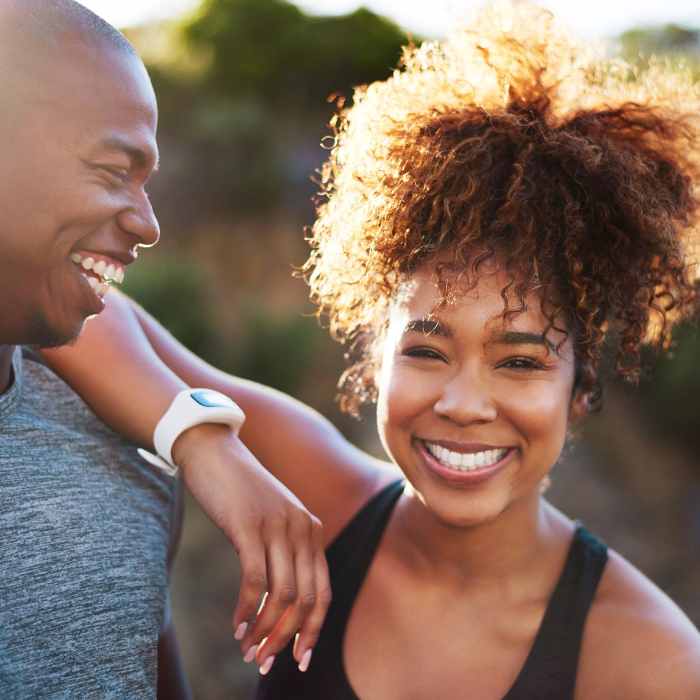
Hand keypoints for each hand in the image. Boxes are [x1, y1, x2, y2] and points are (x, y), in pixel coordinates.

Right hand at [172, 423, 330, 673]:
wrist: (215, 452)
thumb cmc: (241, 493)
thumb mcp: (273, 520)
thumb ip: (283, 551)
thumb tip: (281, 602)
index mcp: (312, 531)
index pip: (323, 593)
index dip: (314, 630)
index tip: (299, 659)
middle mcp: (303, 529)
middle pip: (305, 600)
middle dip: (287, 639)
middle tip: (264, 664)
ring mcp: (278, 526)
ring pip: (282, 596)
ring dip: (265, 631)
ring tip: (248, 651)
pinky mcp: (249, 526)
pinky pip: (254, 580)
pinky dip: (246, 610)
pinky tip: (235, 627)